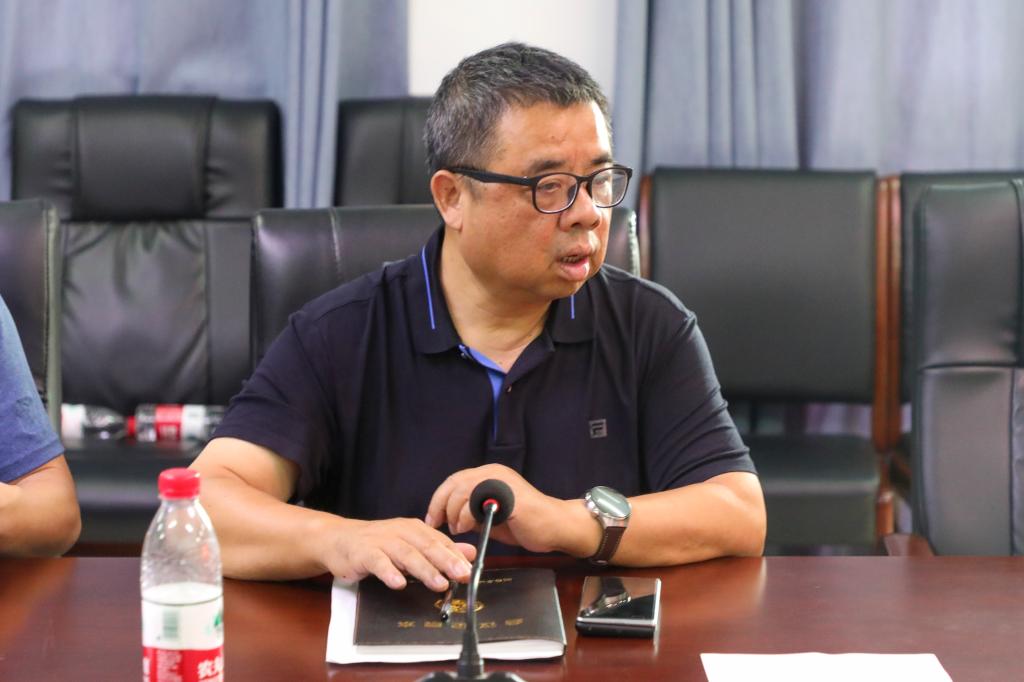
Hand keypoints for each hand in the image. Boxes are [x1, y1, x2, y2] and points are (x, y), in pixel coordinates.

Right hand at [321, 517, 475, 591]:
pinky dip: (388, 572)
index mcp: (414, 528)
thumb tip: (470, 553)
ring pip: (406, 554)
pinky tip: (398, 583)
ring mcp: (381, 541)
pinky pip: (377, 562)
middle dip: (445, 560)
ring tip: (439, 583)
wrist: (338, 539)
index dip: (455, 555)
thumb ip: (439, 548)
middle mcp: (400, 531)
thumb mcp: (410, 543)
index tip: (469, 570)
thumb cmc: (377, 544)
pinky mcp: (363, 552)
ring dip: (424, 569)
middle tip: (461, 575)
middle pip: (426, 546)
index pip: (439, 541)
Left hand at [424, 464, 571, 552]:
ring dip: (453, 512)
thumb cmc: (526, 524)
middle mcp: (493, 473)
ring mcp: (500, 482)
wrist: (555, 526)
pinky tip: (466, 528)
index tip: (432, 518)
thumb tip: (451, 518)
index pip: (455, 480)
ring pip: (462, 490)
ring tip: (456, 528)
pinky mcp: (506, 495)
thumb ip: (473, 513)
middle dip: (440, 505)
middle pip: (454, 483)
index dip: (439, 499)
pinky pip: (475, 503)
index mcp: (490, 474)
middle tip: (437, 524)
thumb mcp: (492, 516)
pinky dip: (465, 517)